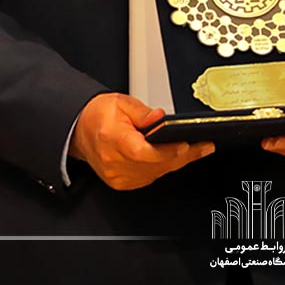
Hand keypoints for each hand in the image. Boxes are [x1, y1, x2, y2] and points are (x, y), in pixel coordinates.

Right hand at [69, 93, 214, 190]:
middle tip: (204, 146)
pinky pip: (150, 177)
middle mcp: (114, 162)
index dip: (166, 152)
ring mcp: (118, 176)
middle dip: (184, 155)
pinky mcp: (122, 183)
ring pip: (156, 173)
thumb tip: (160, 118)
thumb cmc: (98, 116)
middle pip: (155, 165)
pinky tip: (178, 157)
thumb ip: (142, 112)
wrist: (80, 131)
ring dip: (178, 162)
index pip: (143, 152)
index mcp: (113, 139)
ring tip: (199, 149)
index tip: (185, 145)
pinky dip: (165, 167)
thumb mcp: (120, 102)